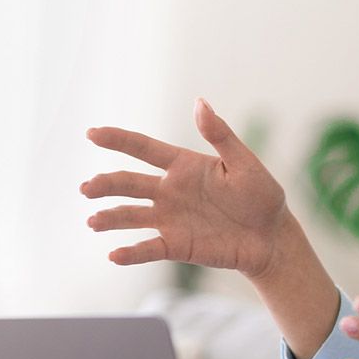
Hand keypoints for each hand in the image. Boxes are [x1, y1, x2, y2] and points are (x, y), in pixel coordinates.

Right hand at [81, 98, 288, 276]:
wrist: (271, 237)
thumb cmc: (261, 196)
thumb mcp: (244, 163)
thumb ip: (221, 135)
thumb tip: (200, 102)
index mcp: (183, 166)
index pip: (144, 148)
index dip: (118, 139)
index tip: (92, 133)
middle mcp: (170, 191)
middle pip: (129, 183)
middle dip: (106, 184)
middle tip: (87, 188)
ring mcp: (170, 219)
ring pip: (131, 216)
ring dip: (111, 218)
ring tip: (93, 221)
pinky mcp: (176, 245)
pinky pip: (148, 249)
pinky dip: (131, 252)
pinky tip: (114, 255)